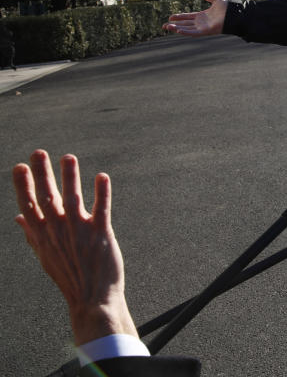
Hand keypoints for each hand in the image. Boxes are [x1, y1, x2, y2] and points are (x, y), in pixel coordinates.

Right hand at [13, 150, 136, 344]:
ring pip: (72, 200)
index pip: (29, 207)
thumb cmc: (69, 276)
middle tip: (38, 152)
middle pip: (47, 199)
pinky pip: (101, 210)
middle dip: (41, 175)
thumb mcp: (45, 255)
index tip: (19, 166)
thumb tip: (18, 218)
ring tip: (68, 157)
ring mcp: (79, 233)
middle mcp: (58, 232)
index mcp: (43, 237)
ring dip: (70, 178)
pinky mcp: (101, 235)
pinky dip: (101, 193)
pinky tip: (101, 177)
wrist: (92, 300)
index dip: (23, 186)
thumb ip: (32, 234)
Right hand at [163, 0, 227, 35]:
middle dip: (174, 25)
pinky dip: (186, 32)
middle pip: (185, 24)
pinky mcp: (206, 31)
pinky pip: (194, 32)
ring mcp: (203, 27)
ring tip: (167, 27)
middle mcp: (201, 23)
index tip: (170, 17)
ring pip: (187, 29)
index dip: (179, 17)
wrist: (235, 13)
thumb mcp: (217, 0)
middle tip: (164, 26)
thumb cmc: (228, 8)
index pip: (188, 17)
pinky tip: (177, 30)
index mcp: (203, 16)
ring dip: (177, 28)